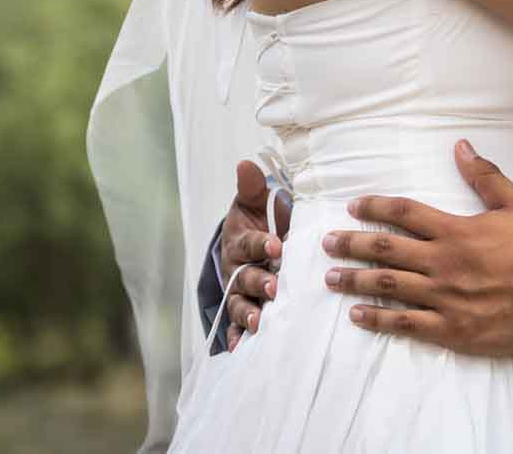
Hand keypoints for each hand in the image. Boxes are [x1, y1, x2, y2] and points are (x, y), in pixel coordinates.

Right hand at [220, 159, 289, 348]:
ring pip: (239, 304)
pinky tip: (240, 349)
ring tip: (257, 322)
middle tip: (273, 286)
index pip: (249, 242)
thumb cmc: (257, 220)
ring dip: (247, 313)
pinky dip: (236, 337)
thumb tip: (245, 163)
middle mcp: (237, 269)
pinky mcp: (242, 310)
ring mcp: (238, 292)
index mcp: (240, 241)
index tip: (276, 244)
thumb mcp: (254, 202)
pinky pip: (235, 326)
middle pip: (244, 277)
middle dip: (257, 281)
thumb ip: (252, 187)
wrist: (250, 242)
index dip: (261, 243)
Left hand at [322, 141, 512, 356]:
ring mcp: (443, 298)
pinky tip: (357, 315)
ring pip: (388, 286)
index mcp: (455, 231)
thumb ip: (484, 176)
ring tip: (331, 277)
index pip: (405, 213)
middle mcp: (442, 263)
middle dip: (352, 244)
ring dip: (355, 280)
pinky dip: (378, 319)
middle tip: (326, 243)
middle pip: (386, 250)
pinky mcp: (449, 328)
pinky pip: (405, 323)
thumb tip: (460, 147)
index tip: (354, 206)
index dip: (375, 207)